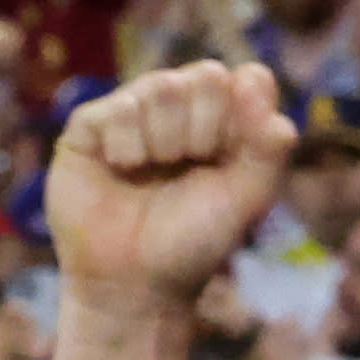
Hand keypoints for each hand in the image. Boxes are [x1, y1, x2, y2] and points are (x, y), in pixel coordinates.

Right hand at [52, 64, 298, 307]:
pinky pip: (119, 108)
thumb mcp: (245, 199)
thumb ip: (268, 147)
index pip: (249, 79)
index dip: (244, 115)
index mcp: (224, 119)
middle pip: (207, 76)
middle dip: (204, 132)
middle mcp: (180, 106)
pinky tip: (121, 171)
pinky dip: (127, 148)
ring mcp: (135, 110)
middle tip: (186, 170)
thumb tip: (258, 79)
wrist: (135, 283)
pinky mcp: (91, 124)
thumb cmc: (193, 241)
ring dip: (164, 143)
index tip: (228, 158)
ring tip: (150, 175)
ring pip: (162, 86)